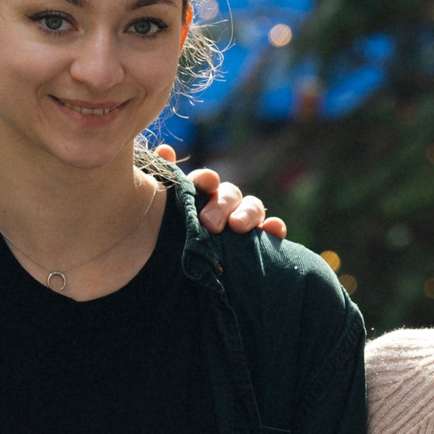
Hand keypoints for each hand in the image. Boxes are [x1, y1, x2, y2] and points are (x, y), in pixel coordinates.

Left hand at [156, 147, 284, 237]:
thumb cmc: (167, 246)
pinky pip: (271, 232)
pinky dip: (274, 228)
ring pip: (252, 208)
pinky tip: (273, 229)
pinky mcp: (258, 244)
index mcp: (198, 197)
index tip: (207, 182)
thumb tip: (166, 149)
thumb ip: (164, 186)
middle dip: (222, 205)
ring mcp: (243, 224)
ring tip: (238, 227)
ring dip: (248, 213)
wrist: (175, 285)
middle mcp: (223, 206)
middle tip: (210, 223)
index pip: (204, 181)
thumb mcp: (159, 218)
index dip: (205, 179)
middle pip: (229, 194)